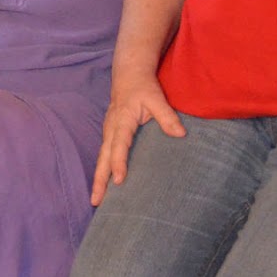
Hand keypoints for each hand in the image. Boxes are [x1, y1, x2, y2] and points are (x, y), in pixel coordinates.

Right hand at [90, 73, 184, 205]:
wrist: (128, 75)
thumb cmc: (143, 87)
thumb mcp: (157, 99)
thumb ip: (167, 116)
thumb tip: (181, 134)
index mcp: (122, 121)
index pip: (119, 146)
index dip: (119, 163)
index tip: (118, 181)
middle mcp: (111, 128)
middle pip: (103, 158)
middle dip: (99, 180)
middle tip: (96, 201)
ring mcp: (108, 131)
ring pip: (102, 158)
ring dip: (98, 178)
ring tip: (97, 199)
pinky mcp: (110, 133)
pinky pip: (104, 154)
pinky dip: (102, 169)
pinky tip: (105, 182)